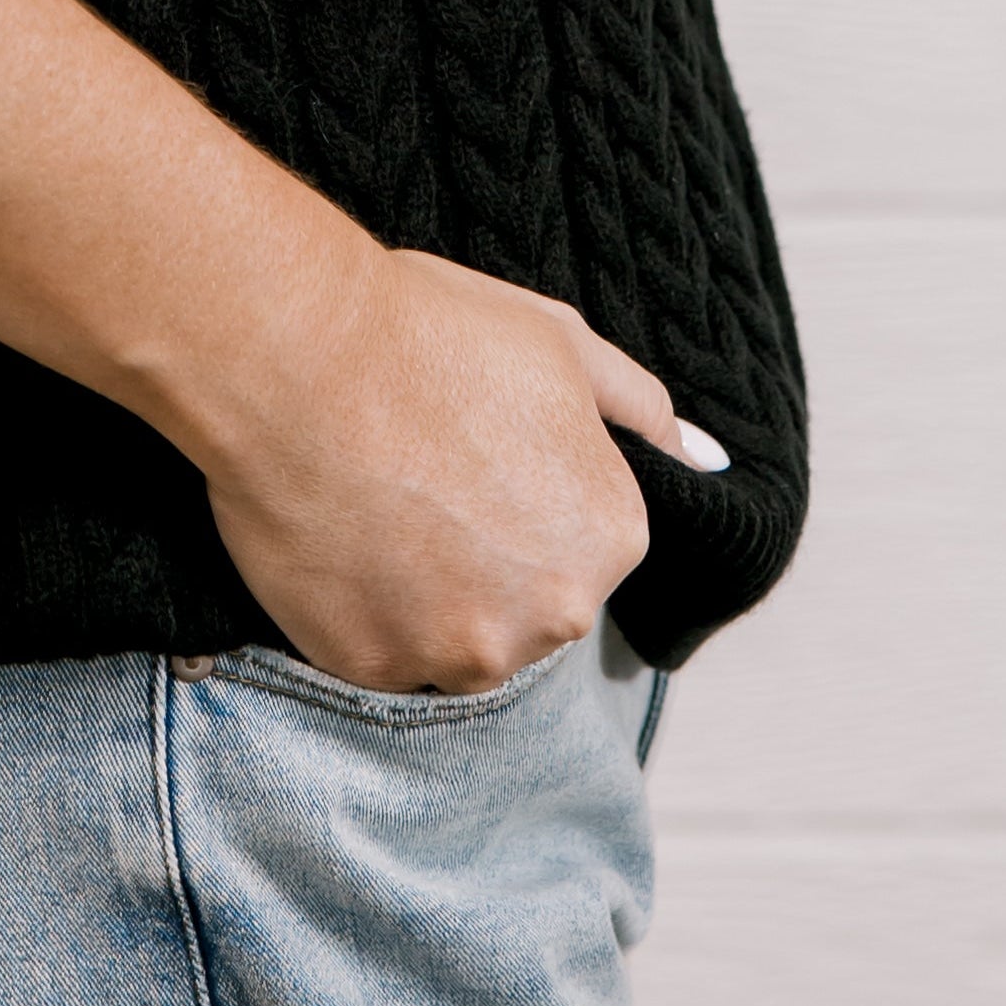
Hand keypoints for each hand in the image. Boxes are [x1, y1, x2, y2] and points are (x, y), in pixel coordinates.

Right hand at [190, 244, 714, 694]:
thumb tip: (708, 461)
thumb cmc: (431, 335)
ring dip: (427, 593)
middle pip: (528, 602)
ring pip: (457, 639)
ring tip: (378, 501)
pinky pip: (380, 653)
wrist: (297, 357)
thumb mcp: (563, 343)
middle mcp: (553, 616)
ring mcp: (461, 652)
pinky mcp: (374, 670)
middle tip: (422, 474)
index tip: (474, 446)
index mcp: (610, 538)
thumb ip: (644, 412)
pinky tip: (341, 534)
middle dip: (485, 554)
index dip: (524, 488)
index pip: (585, 538)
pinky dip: (362, 609)